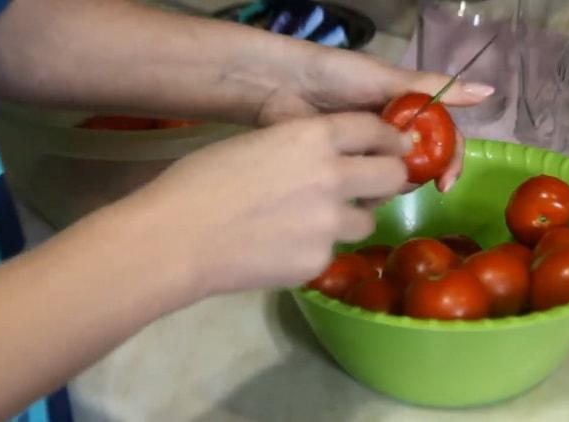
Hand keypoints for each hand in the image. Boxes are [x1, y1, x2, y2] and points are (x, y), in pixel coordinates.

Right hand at [121, 112, 408, 297]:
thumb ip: (300, 147)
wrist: (176, 239)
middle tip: (372, 186)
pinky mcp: (318, 261)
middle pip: (391, 175)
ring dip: (350, 218)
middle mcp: (334, 177)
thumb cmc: (199, 182)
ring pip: (367, 220)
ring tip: (314, 223)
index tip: (392, 146)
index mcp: (313, 137)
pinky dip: (315, 249)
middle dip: (387, 178)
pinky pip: (332, 252)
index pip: (374, 130)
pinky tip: (282, 248)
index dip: (387, 138)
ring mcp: (330, 224)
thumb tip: (326, 157)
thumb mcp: (255, 144)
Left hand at [256, 47, 492, 191]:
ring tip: (372, 178)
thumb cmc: (337, 75)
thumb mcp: (388, 80)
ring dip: (390, 185)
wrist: (284, 86)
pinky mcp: (342, 171)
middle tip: (403, 180)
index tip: (445, 181)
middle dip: (419, 176)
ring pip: (393, 182)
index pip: (443, 141)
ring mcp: (367, 155)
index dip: (450, 161)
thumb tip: (488, 92)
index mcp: (407, 113)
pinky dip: (365, 193)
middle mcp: (391, 136)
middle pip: (421, 166)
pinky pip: (363, 190)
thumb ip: (434, 89)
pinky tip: (354, 190)